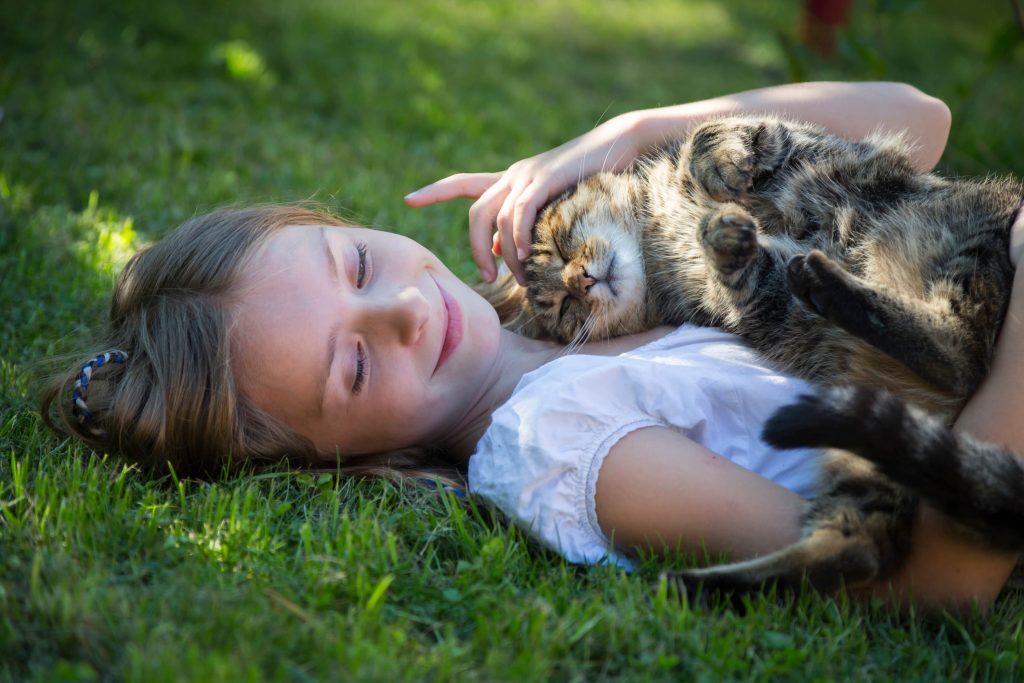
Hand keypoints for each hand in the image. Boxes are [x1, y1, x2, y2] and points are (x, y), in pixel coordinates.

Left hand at [405, 113, 643, 283]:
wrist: (621, 146)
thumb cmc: (593, 179)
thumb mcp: (554, 205)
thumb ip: (527, 224)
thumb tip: (503, 253)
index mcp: (510, 180)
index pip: (462, 183)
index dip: (434, 191)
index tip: (408, 200)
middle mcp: (512, 175)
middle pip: (474, 212)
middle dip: (474, 249)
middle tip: (487, 278)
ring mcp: (527, 175)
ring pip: (494, 218)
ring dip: (503, 254)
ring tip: (520, 277)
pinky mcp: (544, 179)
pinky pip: (518, 213)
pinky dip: (517, 238)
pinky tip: (525, 256)